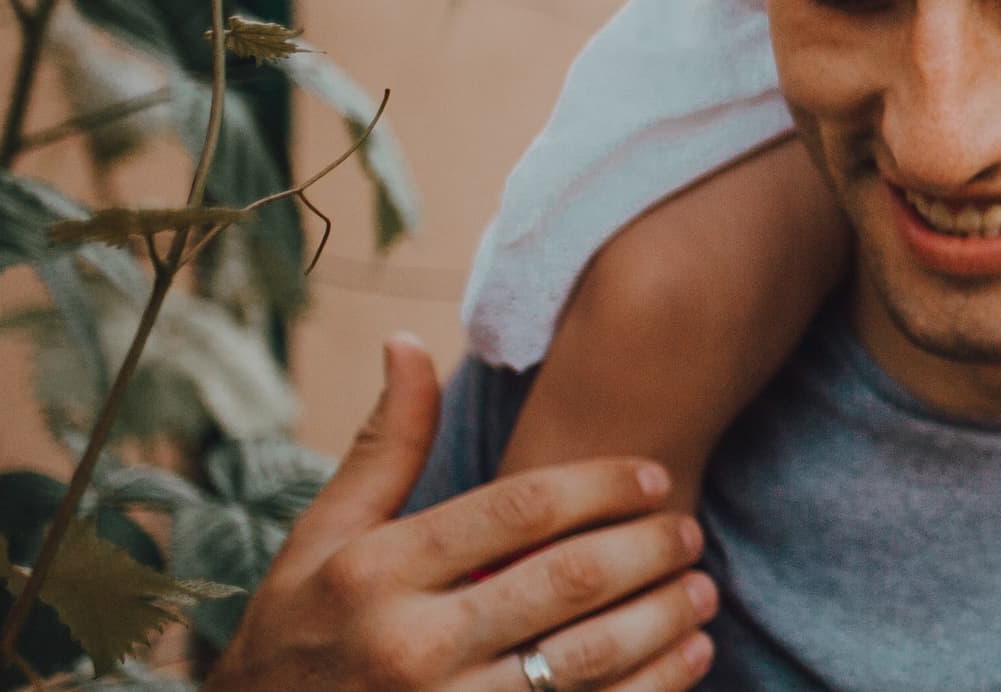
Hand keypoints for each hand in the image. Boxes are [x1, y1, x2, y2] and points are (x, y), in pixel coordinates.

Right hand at [206, 336, 719, 691]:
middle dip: (649, 549)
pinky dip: (655, 685)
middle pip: (568, 579)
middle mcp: (409, 644)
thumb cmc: (298, 633)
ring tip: (702, 589)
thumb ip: (382, 450)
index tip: (653, 475)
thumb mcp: (320, 541)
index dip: (603, 486)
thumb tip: (408, 342)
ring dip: (665, 617)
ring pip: (590, 657)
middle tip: (689, 531)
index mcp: (376, 573)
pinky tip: (688, 655)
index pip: (519, 510)